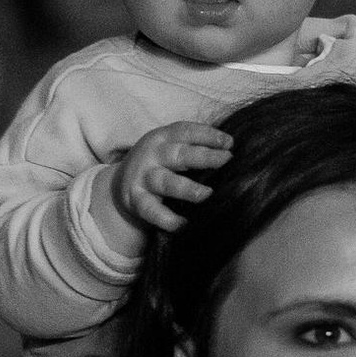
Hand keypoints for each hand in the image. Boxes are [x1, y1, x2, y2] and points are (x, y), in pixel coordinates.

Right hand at [111, 122, 233, 233]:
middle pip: (178, 155)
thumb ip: (194, 148)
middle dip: (203, 157)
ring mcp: (143, 178)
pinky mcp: (136, 201)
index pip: (185, 132)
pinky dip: (168, 219)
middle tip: (227, 160)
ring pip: (166, 182)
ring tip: (206, 194)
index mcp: (163, 137)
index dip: (207, 135)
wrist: (123, 182)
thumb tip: (232, 154)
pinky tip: (184, 225)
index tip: (229, 143)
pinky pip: (152, 211)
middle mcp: (152, 155)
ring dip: (186, 188)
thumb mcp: (172, 147)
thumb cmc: (160, 163)